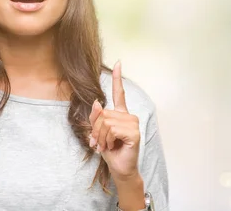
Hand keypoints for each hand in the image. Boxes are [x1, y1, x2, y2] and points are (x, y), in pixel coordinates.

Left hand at [89, 61, 140, 180]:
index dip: (118, 78)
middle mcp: (128, 116)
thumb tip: (96, 102)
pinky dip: (108, 140)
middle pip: (103, 113)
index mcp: (120, 114)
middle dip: (96, 130)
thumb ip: (95, 118)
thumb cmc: (110, 151)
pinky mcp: (134, 132)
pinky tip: (114, 146)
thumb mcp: (97, 133)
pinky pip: (112, 130)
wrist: (119, 168)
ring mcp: (133, 123)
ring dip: (101, 137)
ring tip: (107, 145)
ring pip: (106, 122)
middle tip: (101, 143)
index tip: (118, 62)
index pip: (119, 93)